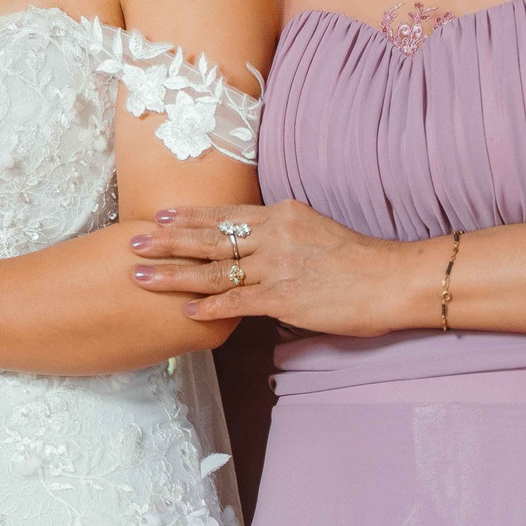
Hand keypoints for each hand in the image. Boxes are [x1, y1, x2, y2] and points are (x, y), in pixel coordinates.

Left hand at [128, 200, 426, 334]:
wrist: (392, 278)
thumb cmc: (360, 260)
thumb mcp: (316, 230)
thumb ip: (282, 232)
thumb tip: (257, 243)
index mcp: (281, 215)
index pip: (225, 214)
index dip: (189, 216)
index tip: (160, 215)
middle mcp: (274, 235)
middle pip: (209, 237)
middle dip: (167, 240)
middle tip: (133, 240)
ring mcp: (277, 267)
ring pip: (214, 269)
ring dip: (174, 274)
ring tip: (141, 275)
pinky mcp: (284, 298)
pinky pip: (238, 302)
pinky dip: (209, 307)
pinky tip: (186, 312)